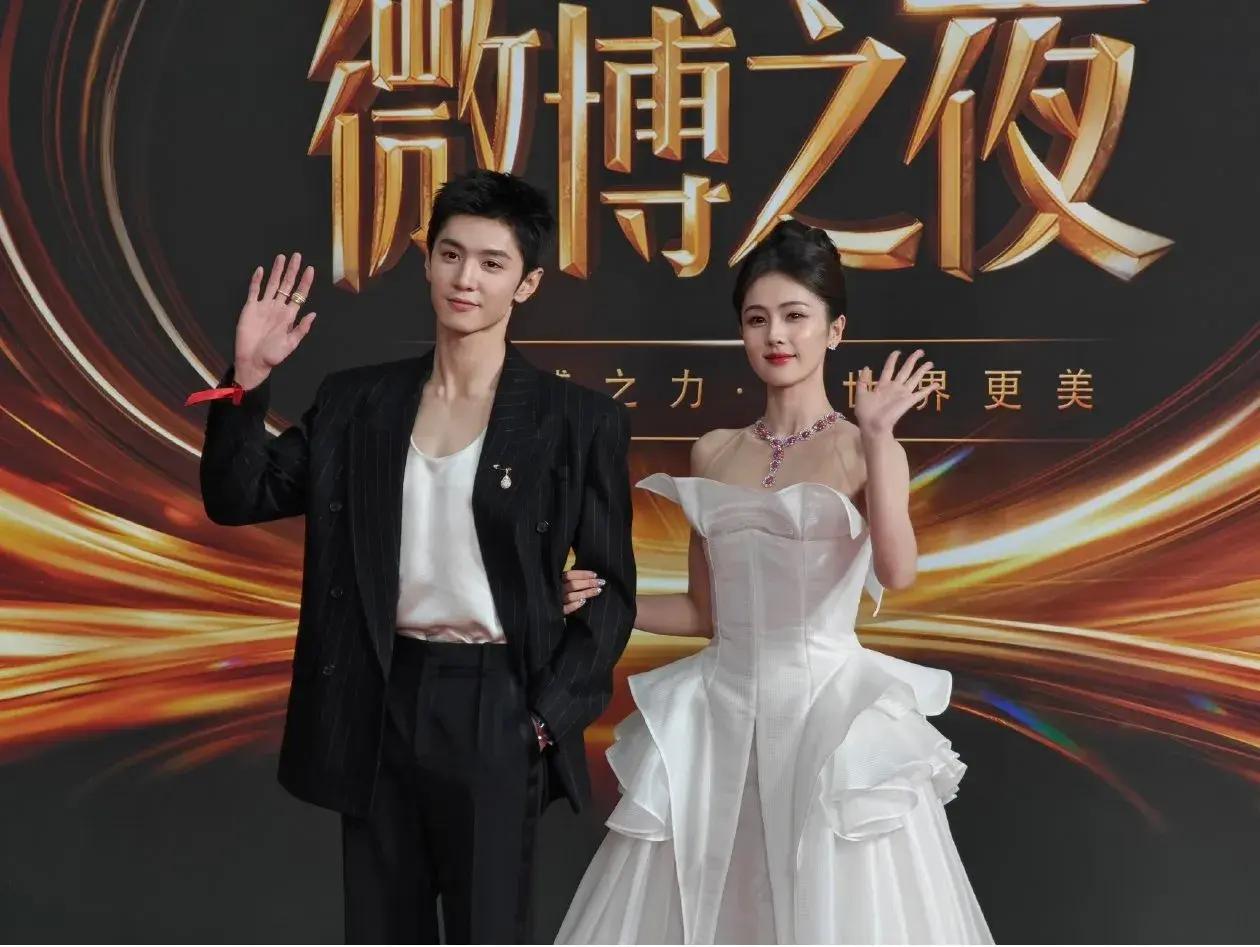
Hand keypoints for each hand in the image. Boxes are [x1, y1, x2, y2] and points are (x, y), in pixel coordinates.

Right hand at [233, 253, 316, 388]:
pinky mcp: (250, 308)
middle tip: (297, 256)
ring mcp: (264, 306)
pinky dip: (257, 280)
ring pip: (272, 284)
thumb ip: (301, 329)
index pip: (299, 294)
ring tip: (282, 257)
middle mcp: (278, 308)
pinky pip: (254, 291)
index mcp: (289, 316)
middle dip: (292, 271)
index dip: (305, 282)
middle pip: (287, 285)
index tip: (310, 269)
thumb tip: (313, 314)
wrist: (252, 361)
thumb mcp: (291, 344)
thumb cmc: (272, 356)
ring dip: (277, 271)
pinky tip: (261, 270)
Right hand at [560, 569, 603, 614]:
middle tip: (601, 582)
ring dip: (586, 593)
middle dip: (588, 583)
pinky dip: (575, 605)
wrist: (544, 607)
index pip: (570, 575)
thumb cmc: (559, 590)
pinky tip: (583, 601)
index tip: (595, 575)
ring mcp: (557, 600)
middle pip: (573, 585)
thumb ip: (572, 579)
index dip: (583, 574)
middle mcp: (557, 589)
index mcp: (557, 579)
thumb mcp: (562, 581)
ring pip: (572, 596)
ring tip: (598, 591)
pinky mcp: (558, 610)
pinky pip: (566, 608)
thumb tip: (590, 576)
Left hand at [853, 349, 938, 437]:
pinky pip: (921, 394)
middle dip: (913, 360)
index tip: (897, 352)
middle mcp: (894, 388)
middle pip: (905, 370)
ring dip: (922, 371)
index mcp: (882, 386)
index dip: (892, 360)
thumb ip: (862, 381)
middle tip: (920, 351)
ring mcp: (902, 394)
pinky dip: (929, 389)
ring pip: (914, 379)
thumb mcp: (860, 394)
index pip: (889, 369)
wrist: (872, 426)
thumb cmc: (865, 413)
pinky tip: (937, 384)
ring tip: (930, 363)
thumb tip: (866, 367)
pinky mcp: (909, 401)